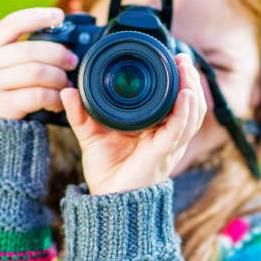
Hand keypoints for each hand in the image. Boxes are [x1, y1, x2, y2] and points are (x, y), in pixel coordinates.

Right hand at [0, 7, 78, 119]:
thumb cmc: (6, 88)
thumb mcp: (6, 64)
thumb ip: (28, 47)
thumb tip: (67, 27)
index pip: (12, 23)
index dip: (37, 16)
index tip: (60, 15)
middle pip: (30, 50)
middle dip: (58, 54)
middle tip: (72, 61)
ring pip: (36, 72)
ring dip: (58, 78)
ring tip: (66, 85)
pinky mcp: (3, 105)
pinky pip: (38, 95)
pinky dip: (54, 98)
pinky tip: (58, 102)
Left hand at [61, 54, 206, 194]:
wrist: (108, 201)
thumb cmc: (108, 171)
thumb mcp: (92, 135)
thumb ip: (81, 113)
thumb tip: (67, 91)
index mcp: (158, 130)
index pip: (179, 102)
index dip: (183, 81)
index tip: (177, 59)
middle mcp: (169, 137)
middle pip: (193, 105)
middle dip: (191, 80)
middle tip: (184, 59)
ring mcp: (170, 146)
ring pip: (192, 115)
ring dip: (193, 90)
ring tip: (187, 71)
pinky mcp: (163, 154)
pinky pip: (179, 130)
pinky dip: (185, 112)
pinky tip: (185, 95)